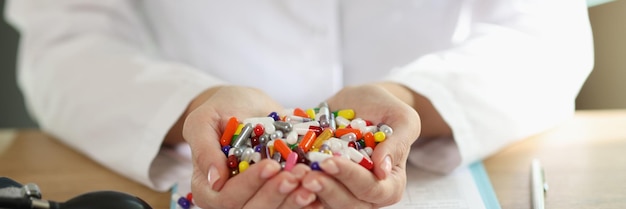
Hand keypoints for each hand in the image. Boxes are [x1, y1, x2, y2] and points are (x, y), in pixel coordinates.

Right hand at [181, 86, 315, 208]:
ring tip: (312, 181)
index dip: (250, 183)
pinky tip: (320, 195)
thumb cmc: (220, 110)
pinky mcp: (274, 197)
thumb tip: (214, 180)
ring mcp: (253, 200)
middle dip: (277, 193)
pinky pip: (288, 206)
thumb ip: (204, 149)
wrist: (244, 106)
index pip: (227, 197)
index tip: (271, 165)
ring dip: (294, 200)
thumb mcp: (203, 120)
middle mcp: (229, 200)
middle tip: (298, 175)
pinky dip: (305, 204)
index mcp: (207, 187)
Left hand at [301, 84, 420, 207]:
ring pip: (325, 204)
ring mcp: (343, 193)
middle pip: (347, 204)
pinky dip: (295, 187)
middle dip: (326, 189)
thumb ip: (397, 142)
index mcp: (391, 183)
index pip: (372, 189)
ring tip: (293, 174)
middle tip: (306, 174)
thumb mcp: (401, 118)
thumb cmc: (385, 109)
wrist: (361, 103)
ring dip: (307, 191)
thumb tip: (383, 169)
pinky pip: (308, 195)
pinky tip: (284, 173)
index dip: (350, 177)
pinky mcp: (322, 187)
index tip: (330, 161)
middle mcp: (367, 195)